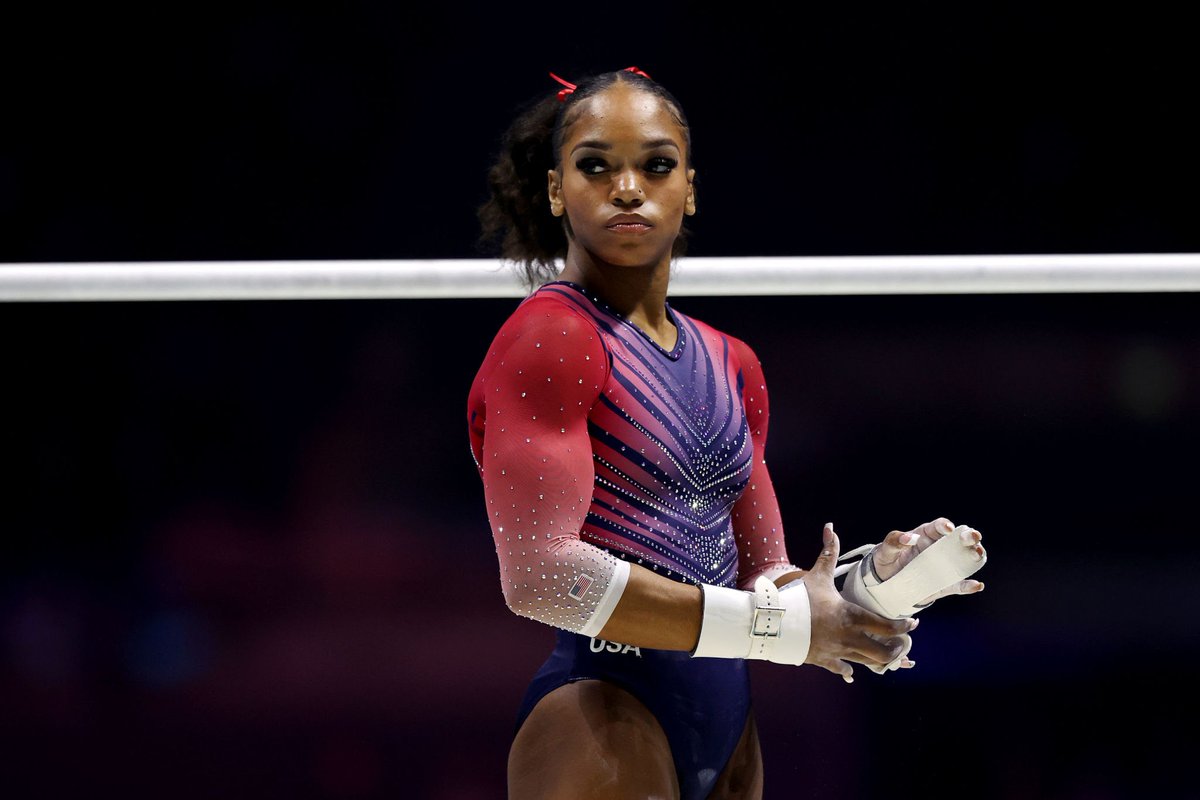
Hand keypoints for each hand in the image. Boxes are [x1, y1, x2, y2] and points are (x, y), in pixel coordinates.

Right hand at [803, 523, 917, 682]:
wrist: (774, 622)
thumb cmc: (798, 598)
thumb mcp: (817, 575)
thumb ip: (828, 553)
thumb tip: (830, 527)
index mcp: (851, 616)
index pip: (887, 626)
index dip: (904, 627)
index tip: (912, 624)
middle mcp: (849, 637)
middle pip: (882, 652)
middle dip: (895, 649)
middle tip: (899, 644)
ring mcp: (837, 651)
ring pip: (866, 662)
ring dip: (877, 660)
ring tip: (883, 654)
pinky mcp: (823, 660)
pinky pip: (841, 669)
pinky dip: (846, 671)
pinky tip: (850, 672)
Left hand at [873, 517, 985, 605]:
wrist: (885, 583)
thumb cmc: (887, 560)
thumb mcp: (885, 550)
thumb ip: (894, 541)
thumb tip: (909, 537)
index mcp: (926, 535)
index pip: (939, 526)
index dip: (945, 525)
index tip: (948, 529)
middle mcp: (940, 548)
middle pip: (960, 538)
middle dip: (969, 535)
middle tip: (971, 538)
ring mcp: (945, 566)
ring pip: (966, 558)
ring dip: (975, 555)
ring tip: (977, 555)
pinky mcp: (945, 585)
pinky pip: (959, 585)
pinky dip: (969, 586)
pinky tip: (977, 585)